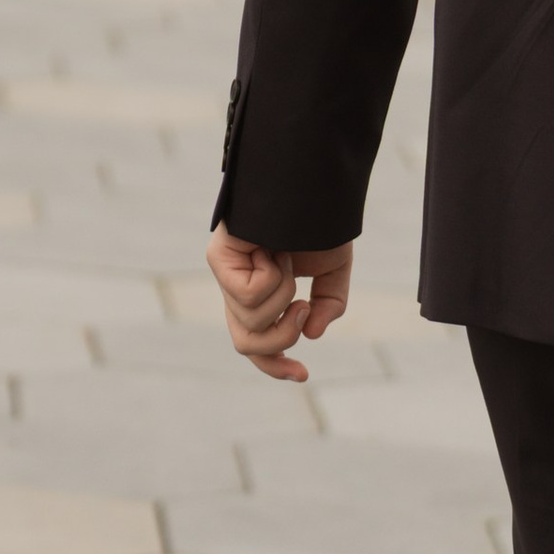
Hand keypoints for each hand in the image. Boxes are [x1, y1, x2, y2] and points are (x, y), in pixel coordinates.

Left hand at [208, 226, 353, 382]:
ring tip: (288, 259)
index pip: (256, 344)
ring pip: (250, 321)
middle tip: (303, 309)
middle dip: (278, 340)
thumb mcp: (334, 268)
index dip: (276, 366)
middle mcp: (237, 286)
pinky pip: (246, 294)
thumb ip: (328, 304)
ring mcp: (226, 271)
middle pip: (246, 343)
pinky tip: (275, 250)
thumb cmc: (321, 217)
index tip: (303, 374)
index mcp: (260, 293)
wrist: (314, 178)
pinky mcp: (219, 256)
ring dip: (282, 296)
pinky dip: (272, 278)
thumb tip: (312, 333)